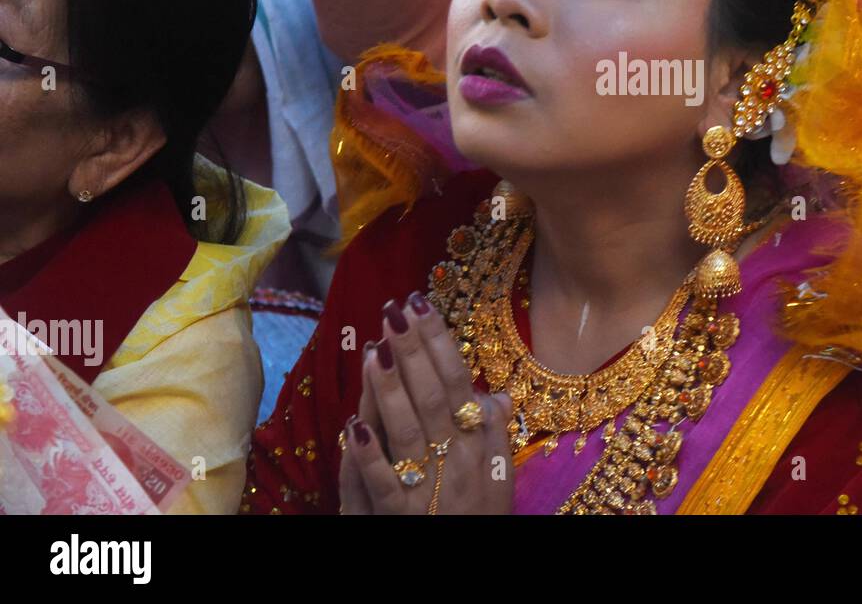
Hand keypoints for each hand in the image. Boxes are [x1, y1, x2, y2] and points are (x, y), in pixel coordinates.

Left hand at [338, 294, 514, 514]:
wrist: (467, 563)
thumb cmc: (479, 517)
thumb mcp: (500, 475)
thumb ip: (496, 433)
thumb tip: (495, 392)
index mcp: (478, 444)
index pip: (459, 381)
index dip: (439, 342)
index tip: (421, 304)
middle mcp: (456, 459)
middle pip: (433, 394)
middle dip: (413, 349)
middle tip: (394, 309)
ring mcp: (428, 486)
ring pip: (408, 429)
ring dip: (390, 387)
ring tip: (375, 347)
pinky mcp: (399, 516)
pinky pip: (384, 482)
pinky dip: (369, 454)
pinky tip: (353, 422)